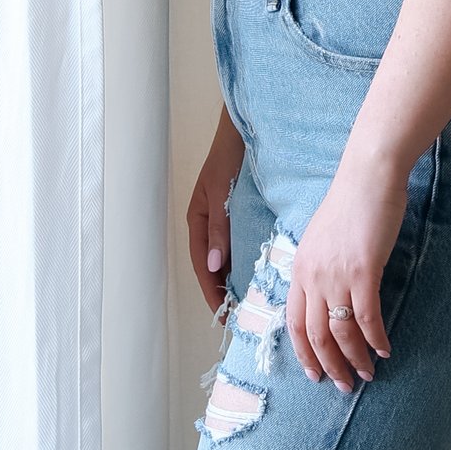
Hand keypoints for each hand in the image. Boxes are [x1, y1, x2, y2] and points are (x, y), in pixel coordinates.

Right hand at [187, 107, 245, 311]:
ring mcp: (220, 220)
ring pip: (223, 259)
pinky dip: (239, 263)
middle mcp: (207, 224)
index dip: (211, 292)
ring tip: (243, 303)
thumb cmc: (229, 158)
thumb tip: (216, 267)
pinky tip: (253, 274)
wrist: (242, 131)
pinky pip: (235, 246)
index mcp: (198, 221)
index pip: (203, 266)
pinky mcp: (235, 215)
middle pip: (211, 267)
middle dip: (220, 292)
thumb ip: (219, 228)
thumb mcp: (221, 193)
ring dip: (230, 280)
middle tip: (234, 318)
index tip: (223, 314)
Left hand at [289, 147, 406, 388]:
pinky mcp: (363, 271)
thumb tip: (329, 294)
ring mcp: (336, 275)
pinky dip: (375, 339)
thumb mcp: (322, 238)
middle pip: (314, 335)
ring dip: (354, 358)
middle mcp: (312, 276)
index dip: (303, 353)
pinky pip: (367, 317)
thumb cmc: (350, 202)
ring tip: (368, 374)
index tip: (314, 373)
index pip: (292, 322)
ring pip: (339, 332)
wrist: (368, 176)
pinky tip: (386, 350)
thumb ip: (320, 267)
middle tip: (343, 385)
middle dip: (329, 366)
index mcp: (299, 268)